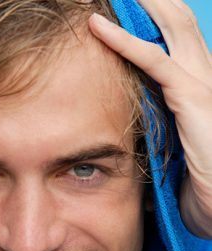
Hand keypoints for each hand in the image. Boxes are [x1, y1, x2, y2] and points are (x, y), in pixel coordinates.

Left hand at [88, 0, 211, 238]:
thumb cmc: (194, 185)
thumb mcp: (169, 144)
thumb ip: (150, 123)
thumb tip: (116, 127)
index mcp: (200, 83)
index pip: (176, 35)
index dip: (151, 13)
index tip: (119, 2)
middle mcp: (206, 74)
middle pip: (177, 20)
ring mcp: (203, 83)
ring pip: (170, 26)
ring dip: (138, 4)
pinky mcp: (193, 98)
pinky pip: (154, 60)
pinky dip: (123, 40)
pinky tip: (97, 26)